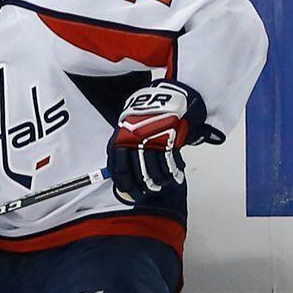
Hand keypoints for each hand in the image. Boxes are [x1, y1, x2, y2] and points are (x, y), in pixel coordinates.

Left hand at [108, 80, 218, 203]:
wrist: (165, 98)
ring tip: (161, 184)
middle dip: (141, 187)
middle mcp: (134, 142)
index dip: (124, 185)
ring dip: (158, 182)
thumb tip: (123, 173)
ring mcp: (151, 142)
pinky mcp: (167, 141)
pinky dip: (171, 173)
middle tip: (145, 193)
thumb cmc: (145, 115)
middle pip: (136, 174)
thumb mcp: (128, 129)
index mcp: (121, 139)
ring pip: (153, 171)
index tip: (129, 192)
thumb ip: (125, 149)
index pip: (118, 169)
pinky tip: (174, 177)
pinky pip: (168, 164)